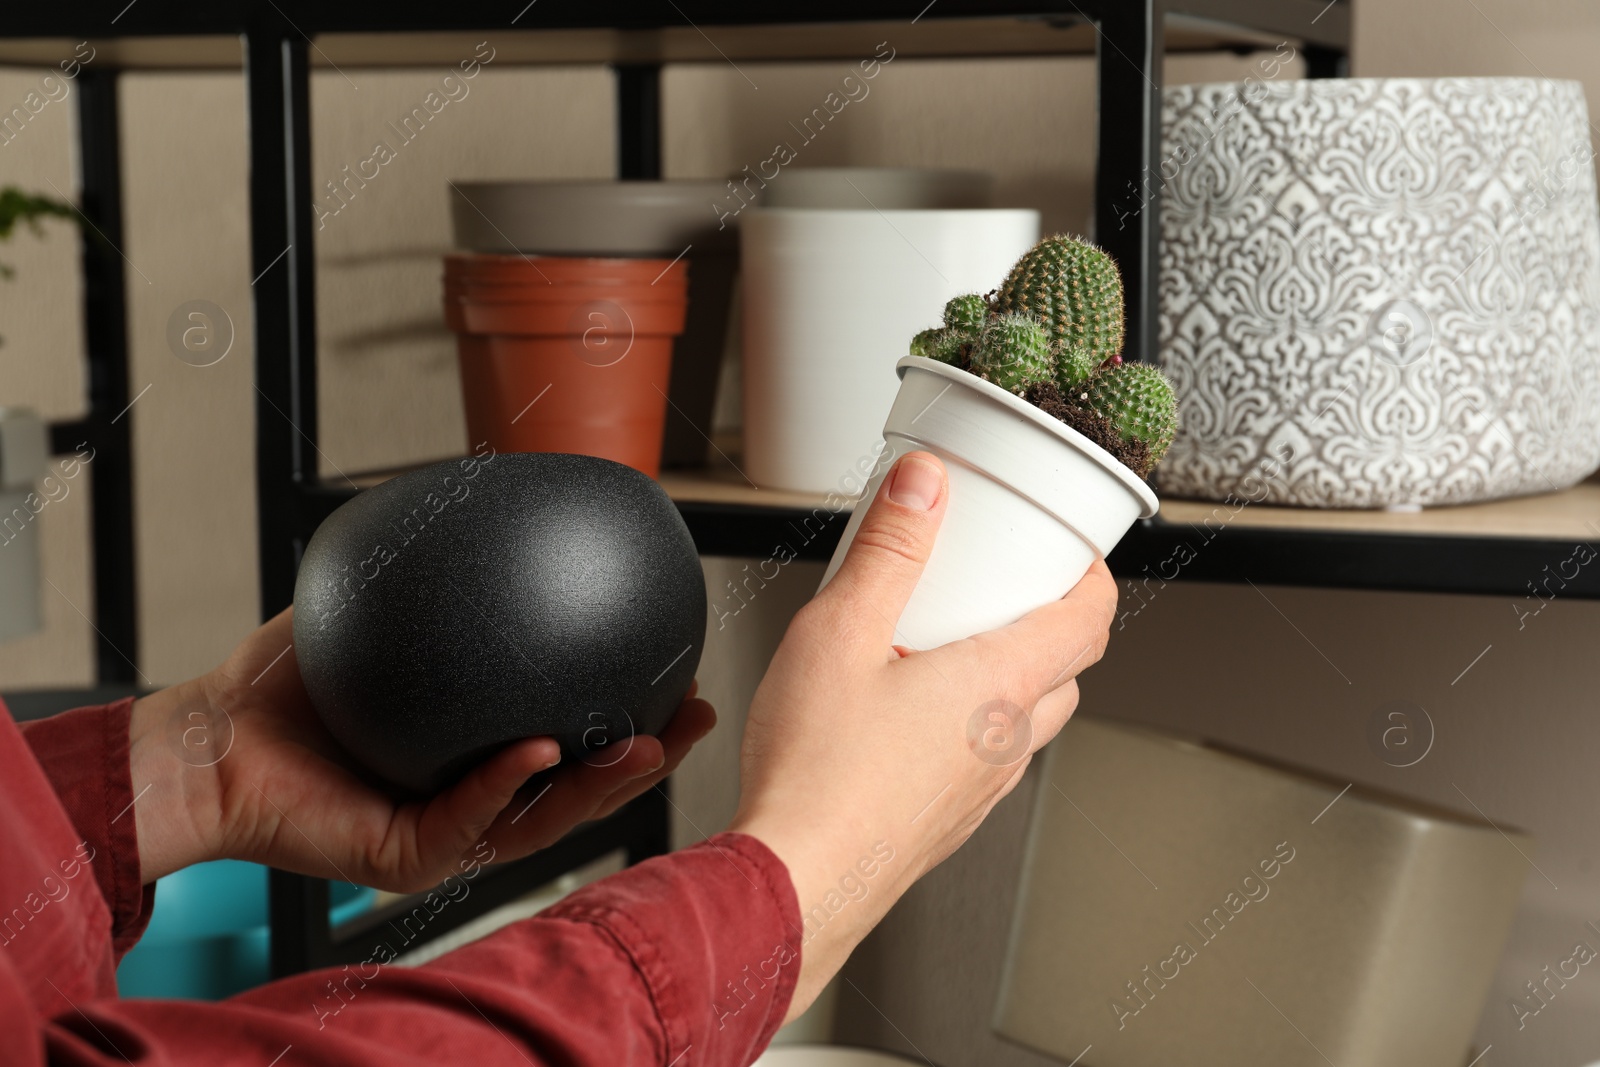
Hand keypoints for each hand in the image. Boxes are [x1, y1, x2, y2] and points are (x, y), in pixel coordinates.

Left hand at [129, 608, 715, 890]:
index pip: (573, 743)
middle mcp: (473, 800)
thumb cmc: (287, 686)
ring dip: (603, 786)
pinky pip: (469, 823)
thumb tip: (489, 494)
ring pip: (544, 820)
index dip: (631, 720)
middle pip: (580, 789)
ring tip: (649, 746)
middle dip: (647, 760)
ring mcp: (445, 834)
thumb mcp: (379, 609)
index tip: (681, 680)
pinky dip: (507, 786)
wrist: (209, 743)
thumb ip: (438, 574)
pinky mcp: (406, 859)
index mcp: (480, 755)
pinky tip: (540, 751)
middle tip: (696, 717)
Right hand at [728, 452, 1117, 1020]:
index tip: (1074, 551)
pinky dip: (971, 724)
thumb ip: (887, 550)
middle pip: (1065, 670)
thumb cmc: (817, 773)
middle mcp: (1004, 743)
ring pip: (1025, 720)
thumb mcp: (839, 630)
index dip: (1093, 577)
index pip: (1088, 620)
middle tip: (1003, 586)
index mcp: (997, 687)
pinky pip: (983, 759)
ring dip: (1009, 676)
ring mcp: (979, 790)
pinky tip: (907, 712)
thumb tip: (924, 484)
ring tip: (946, 644)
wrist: (795, 881)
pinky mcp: (947, 821)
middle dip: (1047, 621)